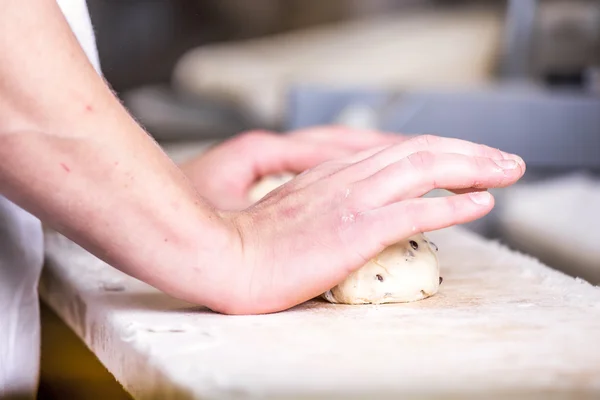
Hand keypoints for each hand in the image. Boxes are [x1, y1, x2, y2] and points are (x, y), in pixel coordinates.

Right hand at [193, 135, 525, 314]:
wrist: (225, 257)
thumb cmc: (252, 243)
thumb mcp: (293, 210)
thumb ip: (324, 200)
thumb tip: (352, 210)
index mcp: (333, 172)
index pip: (399, 150)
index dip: (441, 150)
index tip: (468, 159)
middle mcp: (348, 176)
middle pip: (423, 150)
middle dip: (471, 151)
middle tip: (505, 159)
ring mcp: (354, 200)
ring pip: (427, 169)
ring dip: (474, 167)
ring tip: (508, 171)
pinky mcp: (356, 229)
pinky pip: (417, 209)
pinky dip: (454, 204)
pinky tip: (482, 202)